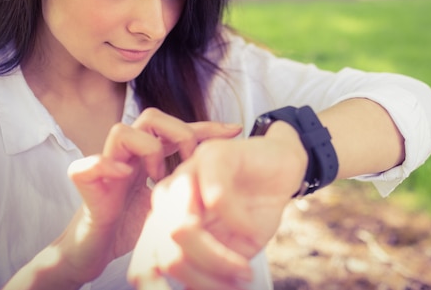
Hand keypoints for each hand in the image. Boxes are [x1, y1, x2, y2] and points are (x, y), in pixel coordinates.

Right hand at [60, 109, 241, 283]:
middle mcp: (129, 154)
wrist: (97, 251)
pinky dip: (105, 165)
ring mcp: (105, 165)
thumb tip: (226, 179)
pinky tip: (124, 178)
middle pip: (151, 116)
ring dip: (146, 149)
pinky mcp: (84, 184)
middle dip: (177, 133)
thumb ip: (189, 186)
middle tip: (189, 162)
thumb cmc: (134, 225)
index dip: (208, 127)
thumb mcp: (173, 203)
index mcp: (150, 156)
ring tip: (157, 176)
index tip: (237, 130)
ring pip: (121, 130)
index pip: (181, 129)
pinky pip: (87, 164)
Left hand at [128, 122, 307, 289]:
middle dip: (200, 278)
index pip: (147, 260)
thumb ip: (208, 267)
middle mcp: (169, 196)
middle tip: (232, 287)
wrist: (283, 167)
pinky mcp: (213, 155)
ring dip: (217, 259)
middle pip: (165, 251)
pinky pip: (216, 199)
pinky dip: (238, 223)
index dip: (166, 289)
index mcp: (165, 218)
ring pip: (181, 228)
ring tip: (244, 269)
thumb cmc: (254, 208)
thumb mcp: (230, 249)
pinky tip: (251, 229)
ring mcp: (187, 172)